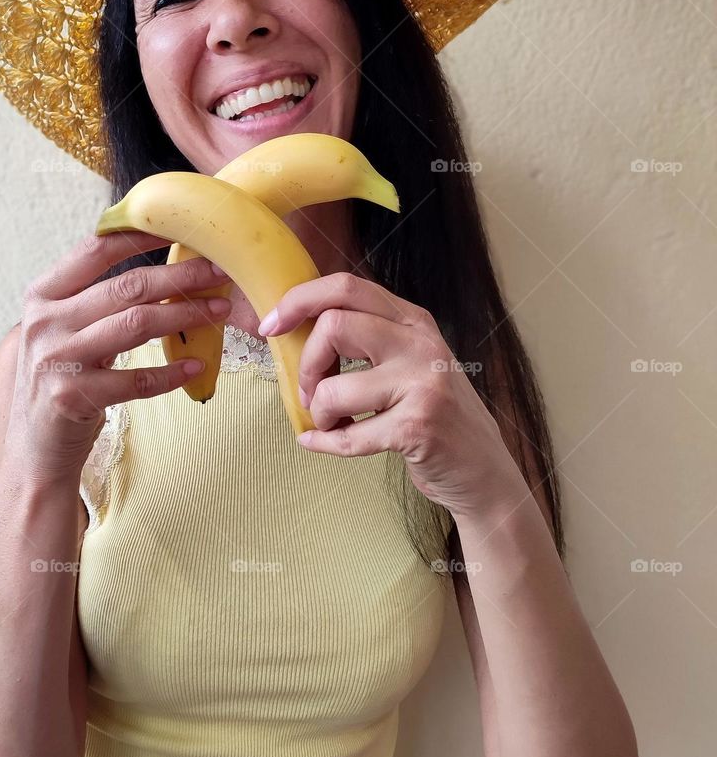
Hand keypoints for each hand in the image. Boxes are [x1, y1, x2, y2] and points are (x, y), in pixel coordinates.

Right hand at [6, 231, 231, 484]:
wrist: (33, 452)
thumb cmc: (61, 383)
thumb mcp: (64, 332)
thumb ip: (94, 302)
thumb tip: (160, 270)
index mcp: (42, 296)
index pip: (95, 251)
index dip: (141, 236)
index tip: (183, 227)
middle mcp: (44, 323)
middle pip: (126, 287)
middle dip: (179, 276)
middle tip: (219, 270)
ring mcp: (57, 360)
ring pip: (135, 325)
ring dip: (185, 316)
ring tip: (219, 310)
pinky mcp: (72, 397)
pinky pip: (136, 379)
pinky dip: (171, 372)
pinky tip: (195, 366)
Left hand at [259, 271, 524, 517]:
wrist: (483, 470)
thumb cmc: (434, 414)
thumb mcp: (409, 361)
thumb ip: (368, 338)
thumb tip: (295, 325)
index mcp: (413, 320)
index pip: (346, 286)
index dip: (298, 300)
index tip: (272, 325)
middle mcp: (421, 344)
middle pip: (334, 325)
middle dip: (307, 364)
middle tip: (312, 392)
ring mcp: (422, 384)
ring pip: (333, 386)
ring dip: (319, 412)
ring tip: (332, 422)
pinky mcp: (417, 427)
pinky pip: (348, 435)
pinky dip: (325, 444)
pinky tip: (322, 444)